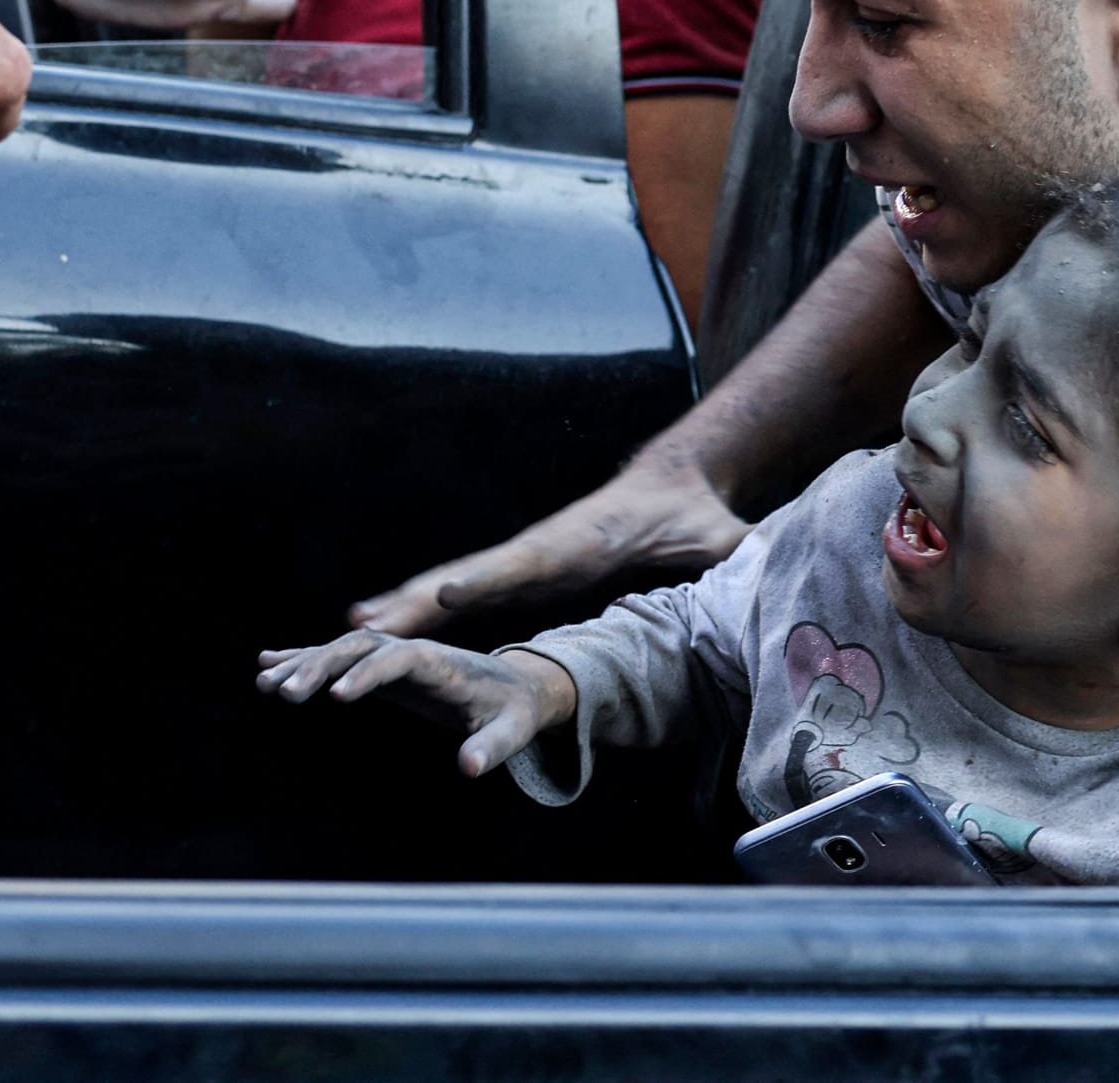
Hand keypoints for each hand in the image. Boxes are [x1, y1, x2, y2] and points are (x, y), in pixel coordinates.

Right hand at [256, 631, 576, 776]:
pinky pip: (337, 660)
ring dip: (302, 664)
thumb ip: (492, 748)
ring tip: (262, 683)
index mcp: (439, 662)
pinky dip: (303, 659)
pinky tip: (268, 663)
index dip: (368, 675)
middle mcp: (409, 651)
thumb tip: (468, 768)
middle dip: (320, 667)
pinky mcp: (380, 668)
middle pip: (358, 648)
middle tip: (282, 693)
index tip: (337, 697)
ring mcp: (392, 656)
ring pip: (340, 651)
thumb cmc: (513, 711)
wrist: (514, 686)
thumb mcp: (512, 730)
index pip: (398, 660)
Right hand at [349, 456, 752, 636]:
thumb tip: (777, 556)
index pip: (527, 561)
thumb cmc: (697, 516)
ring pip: (451, 586)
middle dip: (417, 602)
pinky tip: (370, 633)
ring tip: (342, 636)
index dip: (489, 578)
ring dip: (400, 610)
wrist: (676, 482)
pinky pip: (459, 593)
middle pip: (469, 576)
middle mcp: (541, 549)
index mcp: (581, 542)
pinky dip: (415, 610)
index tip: (449, 592)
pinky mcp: (519, 569)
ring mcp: (523, 558)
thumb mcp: (724, 536)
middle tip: (359, 629)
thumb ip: (745, 550)